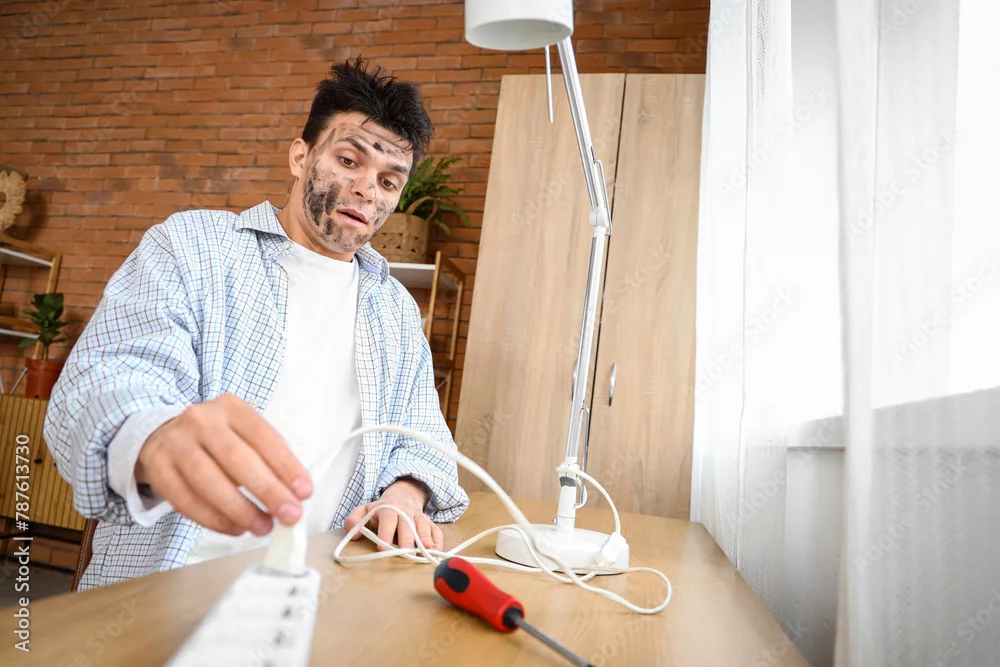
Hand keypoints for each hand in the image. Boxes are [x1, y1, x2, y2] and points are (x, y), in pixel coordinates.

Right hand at [135, 393, 312, 536]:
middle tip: (289, 516)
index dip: (286, 466)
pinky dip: (213, 519)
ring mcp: (175, 443)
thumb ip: (268, 460)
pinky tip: (234, 528)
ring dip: (240, 510)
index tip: (304, 492)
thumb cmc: (217, 440)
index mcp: (232, 408)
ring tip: (262, 527)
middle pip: (237, 459)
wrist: (164, 435)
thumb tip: (295, 495)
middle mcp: (201, 420)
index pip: (263, 436)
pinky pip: (186, 501)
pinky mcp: (158, 468)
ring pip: (209, 481)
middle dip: (267, 491)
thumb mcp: (243, 436)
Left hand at [343, 478, 442, 551]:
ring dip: (425, 537)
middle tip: (405, 551)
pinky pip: (437, 530)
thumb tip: (355, 535)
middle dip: (407, 537)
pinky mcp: (430, 524)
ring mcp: (419, 517)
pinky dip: (438, 541)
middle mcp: (406, 512)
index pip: (388, 519)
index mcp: (388, 508)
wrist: (402, 497)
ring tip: (427, 548)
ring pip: (424, 525)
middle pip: (407, 523)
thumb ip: (354, 520)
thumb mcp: (364, 510)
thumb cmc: (380, 511)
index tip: (382, 547)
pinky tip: (437, 551)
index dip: (385, 532)